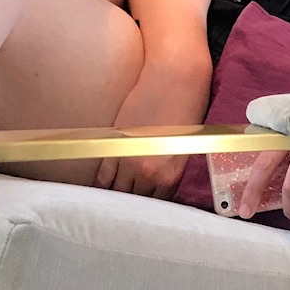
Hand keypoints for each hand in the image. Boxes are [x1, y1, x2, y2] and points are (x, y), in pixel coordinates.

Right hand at [94, 49, 212, 198]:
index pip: (156, 205)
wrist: (175, 76)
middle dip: (132, 207)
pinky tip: (100, 190)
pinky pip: (103, 175)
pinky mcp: (114, 143)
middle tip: (127, 212)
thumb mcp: (185, 149)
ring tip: (111, 204)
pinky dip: (101, 185)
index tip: (144, 213)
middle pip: (135, 201)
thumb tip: (156, 186)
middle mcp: (148, 171)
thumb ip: (170, 172)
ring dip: (114, 198)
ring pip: (117, 190)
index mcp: (170, 175)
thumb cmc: (189, 107)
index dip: (149, 209)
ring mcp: (127, 157)